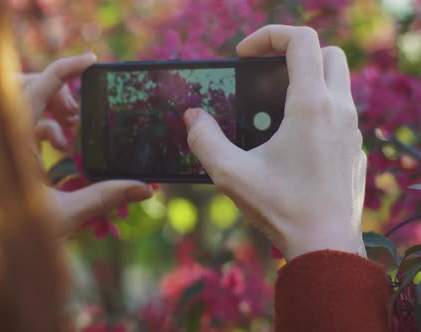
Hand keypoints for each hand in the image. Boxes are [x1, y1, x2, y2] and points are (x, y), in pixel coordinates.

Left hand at [23, 54, 152, 237]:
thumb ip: (105, 196)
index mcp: (10, 140)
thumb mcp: (65, 214)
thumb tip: (145, 188)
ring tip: (72, 134)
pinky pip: (16, 120)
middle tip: (79, 116)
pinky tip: (59, 146)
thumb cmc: (13, 239)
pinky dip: (41, 125)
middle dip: (56, 92)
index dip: (66, 69)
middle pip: (23, 84)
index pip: (38, 87)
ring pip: (18, 101)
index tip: (91, 62)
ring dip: (49, 110)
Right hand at [184, 25, 366, 259]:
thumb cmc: (281, 208)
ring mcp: (351, 130)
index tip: (243, 56)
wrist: (325, 246)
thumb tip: (192, 117)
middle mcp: (338, 110)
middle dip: (293, 53)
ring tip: (271, 108)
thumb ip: (204, 139)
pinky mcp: (353, 149)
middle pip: (328, 53)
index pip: (301, 40)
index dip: (268, 36)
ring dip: (306, 81)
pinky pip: (338, 113)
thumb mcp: (230, 173)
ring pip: (337, 82)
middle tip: (262, 72)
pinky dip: (315, 110)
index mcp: (310, 106)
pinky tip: (289, 141)